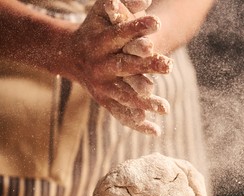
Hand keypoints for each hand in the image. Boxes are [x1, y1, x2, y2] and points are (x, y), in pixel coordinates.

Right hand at [63, 0, 171, 135]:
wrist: (70, 55)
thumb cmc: (93, 30)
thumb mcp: (102, 13)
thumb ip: (123, 5)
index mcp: (98, 42)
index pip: (119, 34)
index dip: (137, 27)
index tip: (158, 21)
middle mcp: (98, 66)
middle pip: (124, 66)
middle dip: (147, 66)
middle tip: (169, 65)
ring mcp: (101, 87)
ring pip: (124, 95)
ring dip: (144, 103)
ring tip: (165, 108)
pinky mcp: (104, 101)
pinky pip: (121, 114)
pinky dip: (138, 123)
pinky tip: (156, 131)